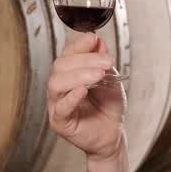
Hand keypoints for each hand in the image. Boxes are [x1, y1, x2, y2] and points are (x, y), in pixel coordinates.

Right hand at [47, 32, 125, 161]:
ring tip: (99, 75)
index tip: (93, 38)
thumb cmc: (108, 107)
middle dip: (85, 60)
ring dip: (79, 75)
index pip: (67, 53)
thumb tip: (98, 41)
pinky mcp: (59, 121)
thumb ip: (103, 62)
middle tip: (106, 62)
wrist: (113, 133)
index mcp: (69, 73)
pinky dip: (71, 97)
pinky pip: (60, 107)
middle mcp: (60, 86)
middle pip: (61, 65)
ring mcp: (57, 103)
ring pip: (56, 83)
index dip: (79, 44)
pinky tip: (84, 90)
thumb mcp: (111, 79)